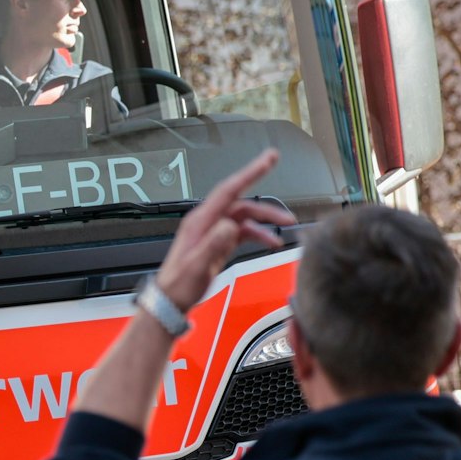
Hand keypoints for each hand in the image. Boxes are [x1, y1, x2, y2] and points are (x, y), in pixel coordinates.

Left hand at [155, 150, 295, 310]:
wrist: (171, 300)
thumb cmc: (180, 284)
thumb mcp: (197, 266)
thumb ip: (214, 244)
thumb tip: (230, 226)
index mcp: (200, 221)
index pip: (229, 190)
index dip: (250, 173)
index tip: (268, 159)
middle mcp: (207, 222)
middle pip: (242, 205)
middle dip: (267, 209)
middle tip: (288, 215)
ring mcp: (213, 232)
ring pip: (244, 218)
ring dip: (265, 222)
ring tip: (285, 229)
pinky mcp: (218, 242)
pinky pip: (242, 232)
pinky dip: (258, 234)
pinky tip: (270, 241)